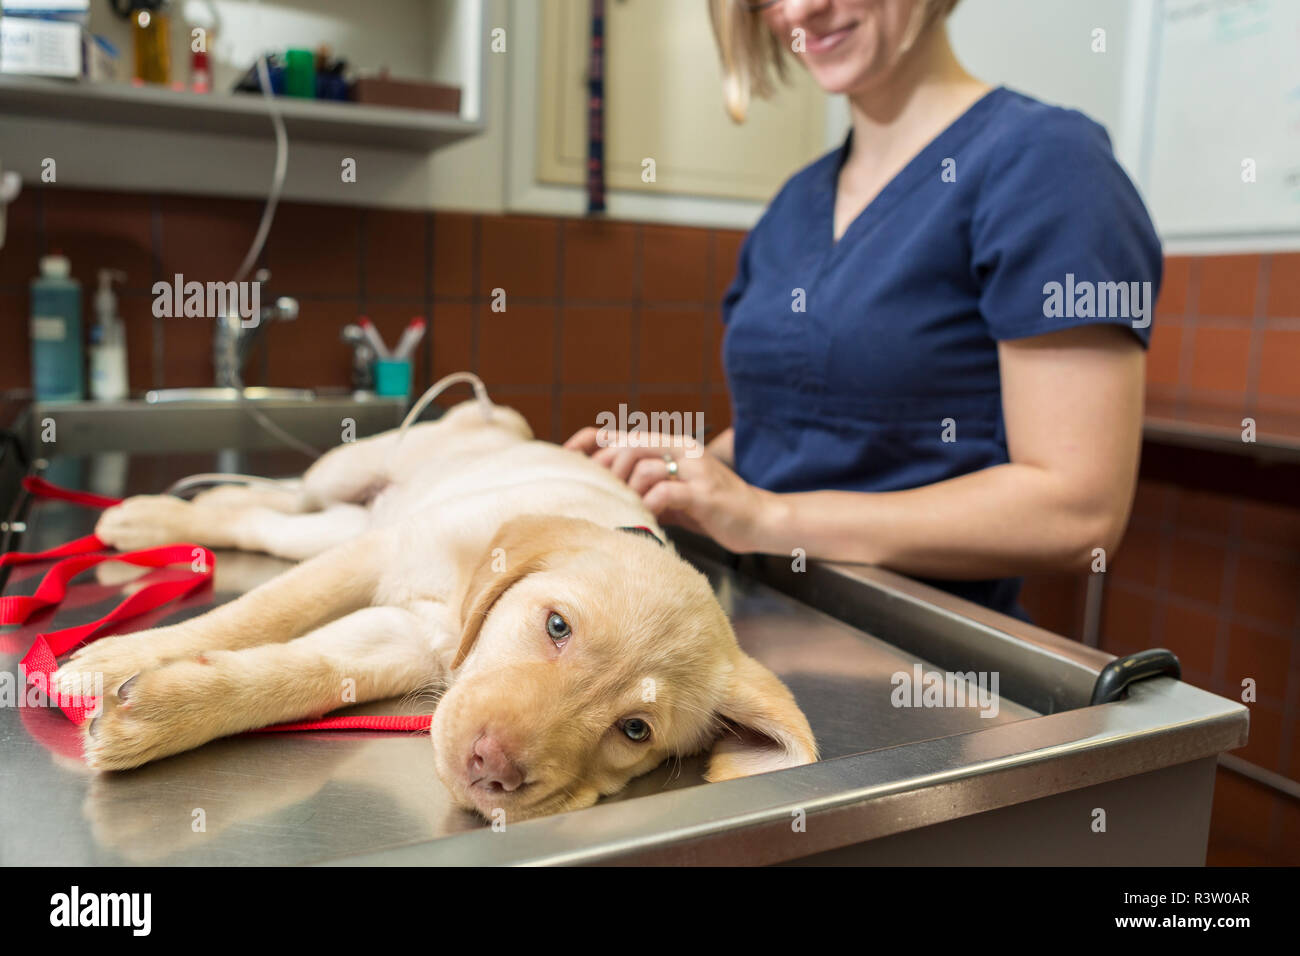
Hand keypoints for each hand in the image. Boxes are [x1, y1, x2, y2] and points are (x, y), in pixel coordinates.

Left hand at [563, 427, 777, 553]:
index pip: (621, 434)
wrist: (760, 519)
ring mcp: (694, 469)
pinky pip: (664, 493)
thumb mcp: (673, 492)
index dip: (589, 443)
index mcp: (672, 445)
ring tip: (630, 512)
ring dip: (628, 493)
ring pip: (643, 468)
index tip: (566, 458)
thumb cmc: (712, 510)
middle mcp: (682, 449)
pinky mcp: (704, 493)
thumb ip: (644, 486)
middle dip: (608, 474)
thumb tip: (602, 492)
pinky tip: (648, 519)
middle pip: (627, 448)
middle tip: (605, 499)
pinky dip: (649, 506)